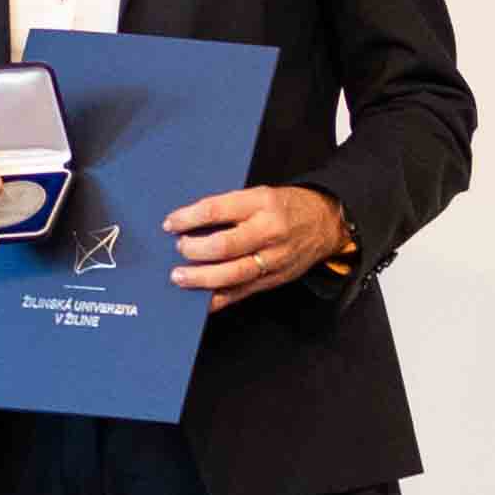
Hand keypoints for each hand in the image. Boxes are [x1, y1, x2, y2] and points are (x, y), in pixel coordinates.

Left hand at [164, 183, 349, 310]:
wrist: (325, 223)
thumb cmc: (285, 207)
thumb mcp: (259, 195)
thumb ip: (229, 208)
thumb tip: (189, 223)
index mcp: (261, 203)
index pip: (216, 210)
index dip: (188, 218)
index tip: (170, 223)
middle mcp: (268, 231)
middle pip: (224, 246)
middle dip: (194, 250)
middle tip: (179, 249)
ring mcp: (273, 259)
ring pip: (232, 273)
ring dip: (201, 277)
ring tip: (180, 276)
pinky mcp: (273, 279)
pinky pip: (242, 292)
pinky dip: (218, 298)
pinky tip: (201, 300)